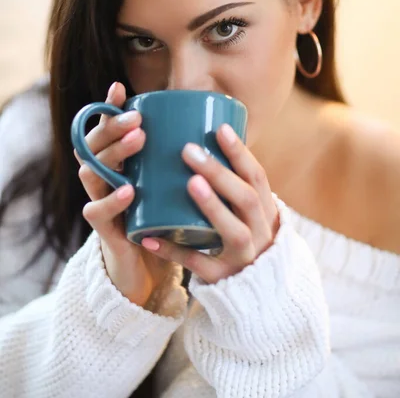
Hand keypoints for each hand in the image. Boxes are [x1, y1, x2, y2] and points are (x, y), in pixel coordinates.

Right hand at [74, 82, 171, 306]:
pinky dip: (112, 200)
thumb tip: (220, 123)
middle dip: (114, 125)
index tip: (120, 86)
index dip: (108, 108)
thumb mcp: (169, 182)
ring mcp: (99, 200)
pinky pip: (98, 212)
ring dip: (115, 152)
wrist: (147, 263)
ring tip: (138, 139)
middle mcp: (102, 177)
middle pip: (94, 144)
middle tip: (139, 117)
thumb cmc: (161, 214)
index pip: (104, 129)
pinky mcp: (104, 228)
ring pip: (92, 172)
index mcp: (116, 162)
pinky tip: (130, 190)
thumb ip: (181, 158)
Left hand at [141, 124, 279, 283]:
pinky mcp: (221, 278)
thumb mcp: (248, 212)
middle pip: (245, 198)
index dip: (241, 153)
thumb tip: (197, 138)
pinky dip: (172, 250)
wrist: (259, 292)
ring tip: (189, 183)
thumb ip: (231, 184)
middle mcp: (259, 232)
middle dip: (219, 173)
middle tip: (189, 151)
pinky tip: (148, 236)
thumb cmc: (243, 236)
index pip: (257, 177)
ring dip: (212, 205)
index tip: (220, 129)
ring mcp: (243, 257)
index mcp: (265, 210)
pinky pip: (197, 264)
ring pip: (232, 231)